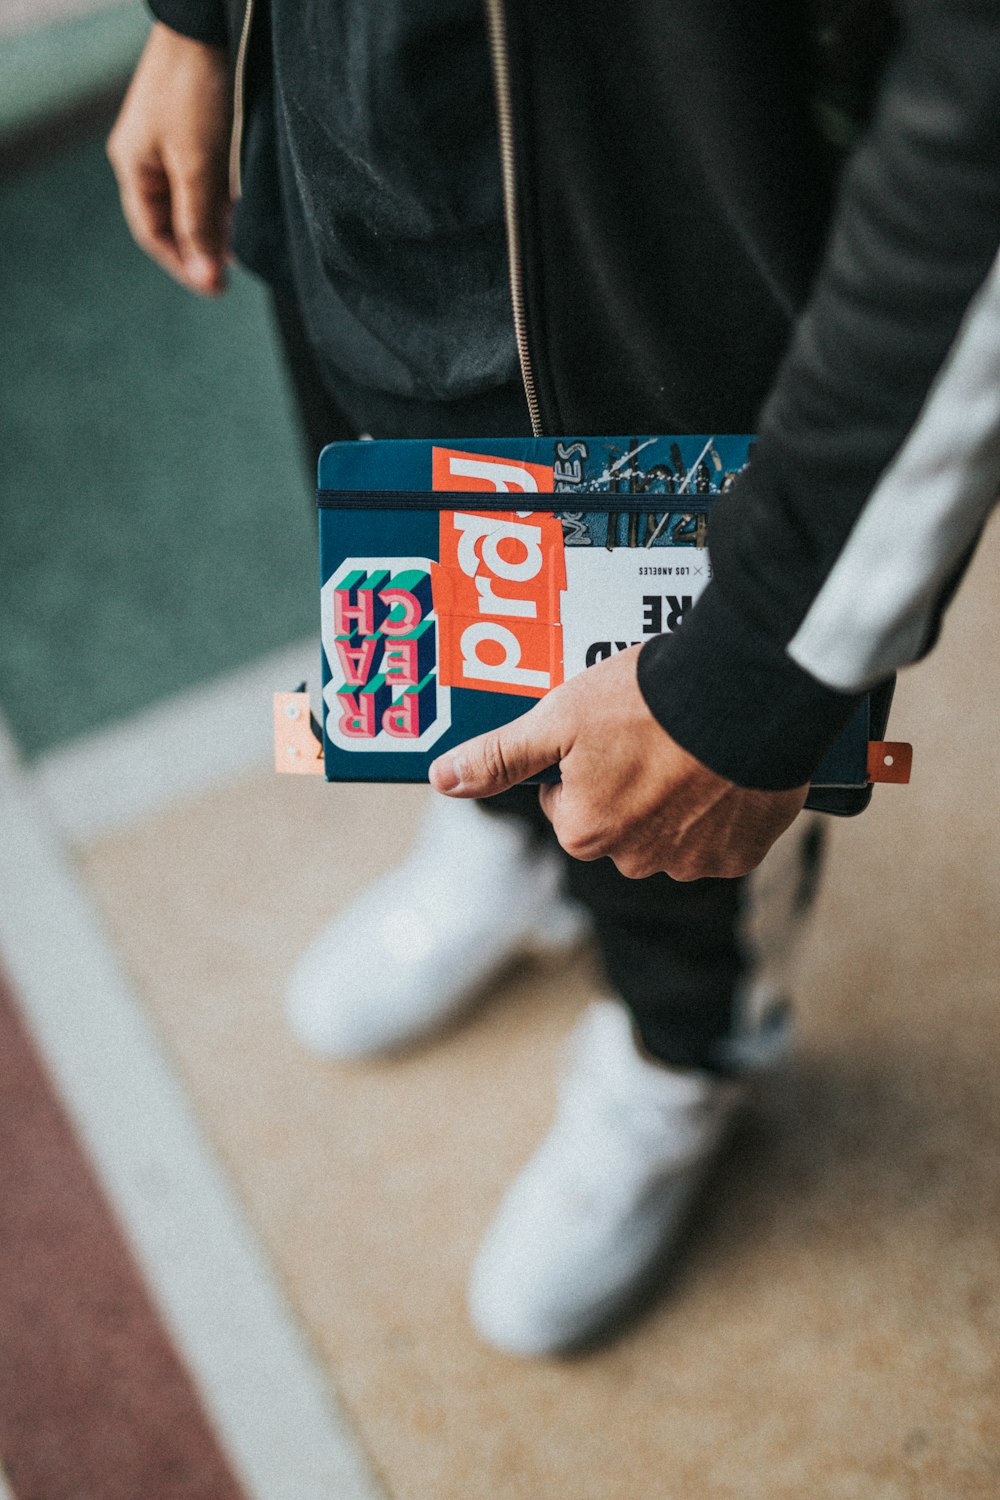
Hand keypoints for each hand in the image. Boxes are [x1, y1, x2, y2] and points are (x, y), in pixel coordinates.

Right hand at [107, 23, 232, 295]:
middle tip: (233, 274)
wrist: (208, 26)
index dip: (184, 266)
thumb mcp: (196, 168)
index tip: (217, 290)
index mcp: (134, 167)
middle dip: (203, 249)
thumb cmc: (194, 93)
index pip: (154, 234)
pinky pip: (210, 179)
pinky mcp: (199, 131)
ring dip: (218, 227)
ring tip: (245, 249)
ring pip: (195, 201)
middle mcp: (151, 158)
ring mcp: (174, 144)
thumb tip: (206, 281)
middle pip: (175, 221)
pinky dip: (227, 201)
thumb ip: (199, 225)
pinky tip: (247, 214)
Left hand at [428, 646, 807, 880]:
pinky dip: (721, 810)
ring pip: (671, 833)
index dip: (584, 764)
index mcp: (584, 832)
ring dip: (678, 800)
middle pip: (619, 824)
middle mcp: (636, 861)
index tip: (610, 733)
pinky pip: (721, 838)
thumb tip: (443, 780)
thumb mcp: (558, 717)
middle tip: (652, 735)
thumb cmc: (646, 703)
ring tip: (692, 748)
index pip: (568, 805)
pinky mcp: (742, 854)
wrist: (744, 695)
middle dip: (630, 787)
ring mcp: (693, 862)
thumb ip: (501, 756)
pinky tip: (724, 769)